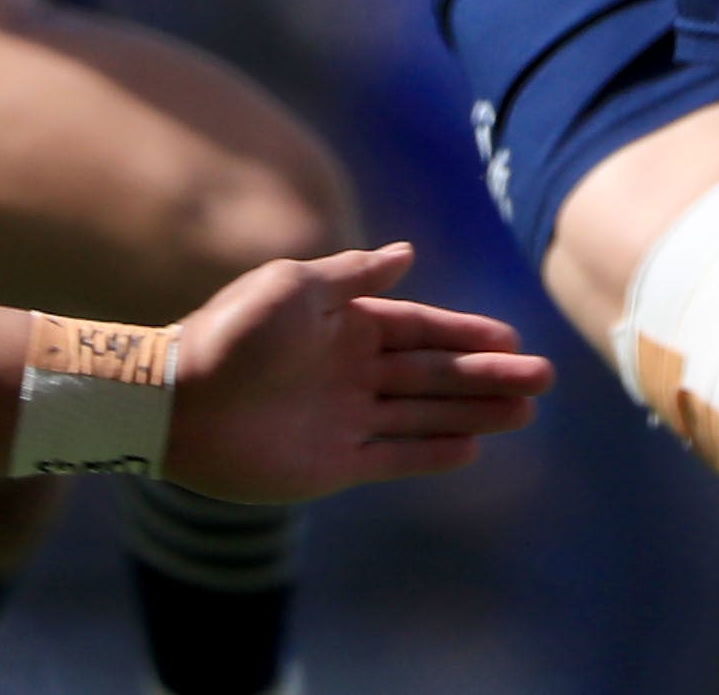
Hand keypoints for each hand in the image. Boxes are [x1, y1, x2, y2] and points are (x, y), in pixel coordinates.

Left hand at [164, 244, 551, 501]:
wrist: (175, 399)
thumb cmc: (230, 332)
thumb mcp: (294, 285)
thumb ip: (354, 276)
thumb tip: (408, 253)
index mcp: (343, 325)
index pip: (419, 329)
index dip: (465, 333)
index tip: (511, 337)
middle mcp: (350, 372)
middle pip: (433, 374)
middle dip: (487, 375)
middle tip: (543, 377)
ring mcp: (345, 419)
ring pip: (425, 415)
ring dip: (474, 412)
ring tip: (524, 411)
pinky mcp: (333, 464)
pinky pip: (395, 459)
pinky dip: (433, 452)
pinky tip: (473, 446)